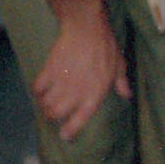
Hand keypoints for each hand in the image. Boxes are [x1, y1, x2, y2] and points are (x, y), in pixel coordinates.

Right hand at [31, 18, 128, 140]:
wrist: (86, 28)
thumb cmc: (106, 46)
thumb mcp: (119, 65)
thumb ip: (121, 83)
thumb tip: (127, 95)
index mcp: (94, 94)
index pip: (80, 119)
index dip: (71, 130)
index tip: (64, 136)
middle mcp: (76, 92)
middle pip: (56, 114)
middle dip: (52, 117)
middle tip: (53, 113)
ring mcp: (61, 83)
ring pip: (45, 104)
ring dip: (44, 105)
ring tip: (46, 102)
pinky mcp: (49, 71)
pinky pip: (37, 88)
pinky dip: (37, 91)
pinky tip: (40, 89)